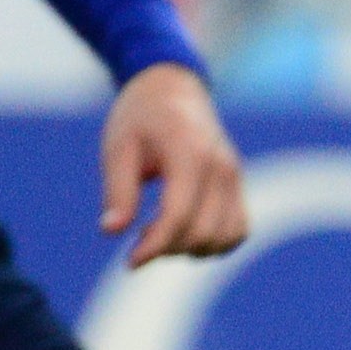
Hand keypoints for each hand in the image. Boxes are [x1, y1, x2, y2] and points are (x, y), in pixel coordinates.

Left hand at [100, 62, 247, 266]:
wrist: (173, 87)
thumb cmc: (139, 116)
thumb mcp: (118, 148)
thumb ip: (118, 191)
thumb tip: (112, 231)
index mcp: (189, 153)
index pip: (178, 215)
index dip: (154, 246)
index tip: (130, 262)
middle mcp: (221, 167)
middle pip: (202, 232)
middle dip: (168, 248)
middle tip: (138, 236)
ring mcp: (234, 176)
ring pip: (226, 237)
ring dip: (191, 248)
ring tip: (160, 230)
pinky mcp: (238, 184)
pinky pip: (238, 230)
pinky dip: (214, 242)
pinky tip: (183, 230)